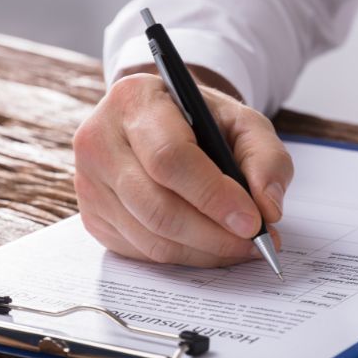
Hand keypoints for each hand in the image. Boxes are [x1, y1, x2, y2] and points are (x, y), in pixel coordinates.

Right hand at [73, 73, 292, 266]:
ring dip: (205, 252)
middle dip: (214, 235)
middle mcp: (99, 140)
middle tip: (255, 243)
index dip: (213, 196)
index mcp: (135, 100)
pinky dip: (186, 256)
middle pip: (157, 207)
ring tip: (242, 247)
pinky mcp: (93, 217)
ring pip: (151, 237)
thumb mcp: (244, 123)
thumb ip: (266, 159)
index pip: (170, 158)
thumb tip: (269, 210)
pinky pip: (143, 252)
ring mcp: (89, 182)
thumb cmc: (204, 121)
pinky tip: (212, 246)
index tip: (252, 221)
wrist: (164, 123)